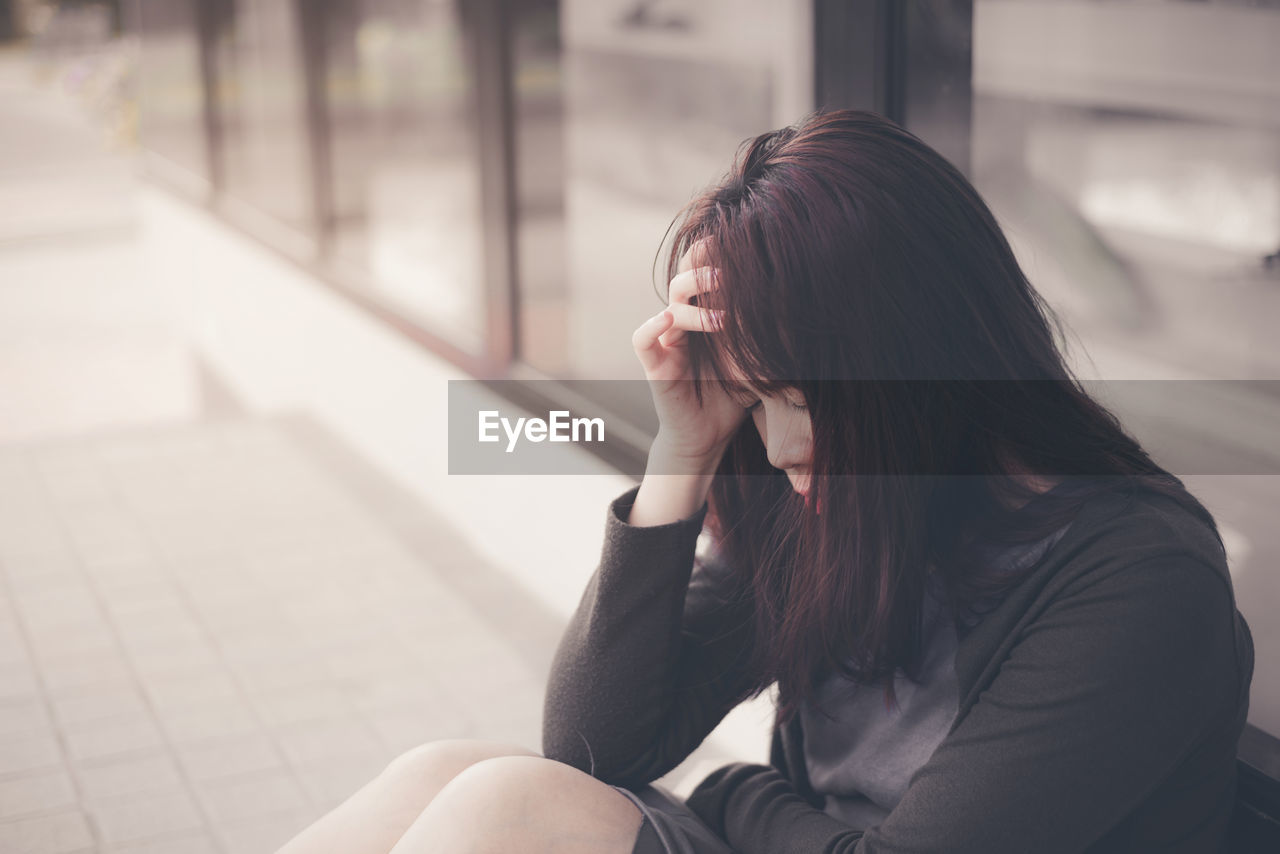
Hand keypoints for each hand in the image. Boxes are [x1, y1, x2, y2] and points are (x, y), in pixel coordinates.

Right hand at [631, 240, 750, 467]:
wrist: (708, 438)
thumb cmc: (734, 397)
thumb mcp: (757, 361)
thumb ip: (770, 337)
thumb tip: (807, 309)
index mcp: (706, 318)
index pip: (706, 278)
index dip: (716, 262)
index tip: (744, 256)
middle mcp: (684, 325)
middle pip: (685, 283)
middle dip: (705, 274)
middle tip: (731, 276)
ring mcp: (668, 343)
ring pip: (671, 308)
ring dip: (696, 308)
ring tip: (725, 319)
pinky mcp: (655, 366)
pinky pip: (643, 339)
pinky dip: (651, 326)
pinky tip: (669, 318)